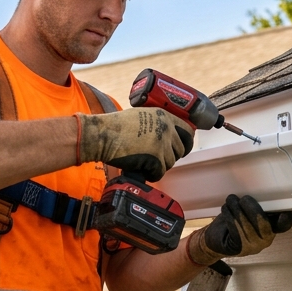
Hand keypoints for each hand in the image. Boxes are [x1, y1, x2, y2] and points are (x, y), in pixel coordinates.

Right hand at [76, 108, 193, 181]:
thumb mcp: (142, 115)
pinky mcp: (155, 158)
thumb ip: (157, 123)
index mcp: (165, 116)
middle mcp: (166, 128)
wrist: (103, 134)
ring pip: (170, 163)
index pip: (188, 131)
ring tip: (144, 163)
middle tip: (157, 159)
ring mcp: (162, 143)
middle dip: (170, 157)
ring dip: (158, 166)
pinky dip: (151, 174)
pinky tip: (141, 169)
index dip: (185, 142)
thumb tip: (166, 136)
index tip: (181, 149)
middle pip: (181, 150)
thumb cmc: (116, 126)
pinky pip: (159, 173)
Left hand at [186, 194, 291, 265]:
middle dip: (252, 207)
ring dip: (237, 209)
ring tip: (231, 200)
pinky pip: (235, 230)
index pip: (283, 225)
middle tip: (243, 199)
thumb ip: (256, 207)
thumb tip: (260, 191)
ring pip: (246, 224)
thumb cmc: (234, 223)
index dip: (286, 218)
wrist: (216, 241)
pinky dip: (230, 217)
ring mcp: (252, 246)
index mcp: (271, 230)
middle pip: (263, 222)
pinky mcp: (238, 248)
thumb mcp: (248, 214)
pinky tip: (226, 209)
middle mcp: (265, 240)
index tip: (283, 210)